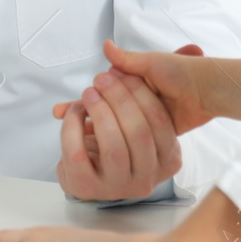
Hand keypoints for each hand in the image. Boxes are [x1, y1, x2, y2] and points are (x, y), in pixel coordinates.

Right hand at [52, 40, 211, 134]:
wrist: (207, 90)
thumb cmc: (181, 71)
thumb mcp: (152, 63)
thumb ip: (128, 60)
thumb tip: (105, 45)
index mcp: (135, 82)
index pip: (103, 91)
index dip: (84, 99)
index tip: (61, 109)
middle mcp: (137, 100)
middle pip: (104, 109)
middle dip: (82, 113)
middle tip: (61, 118)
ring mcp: (144, 118)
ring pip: (113, 125)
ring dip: (92, 128)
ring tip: (72, 135)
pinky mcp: (153, 133)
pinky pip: (129, 137)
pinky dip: (111, 141)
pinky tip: (94, 147)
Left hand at [55, 66, 180, 200]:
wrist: (88, 174)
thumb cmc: (116, 143)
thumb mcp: (136, 122)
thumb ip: (140, 93)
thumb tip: (144, 52)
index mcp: (168, 160)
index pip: (162, 122)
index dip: (141, 93)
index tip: (122, 72)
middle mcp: (148, 179)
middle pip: (139, 133)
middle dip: (119, 99)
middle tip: (102, 78)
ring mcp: (119, 187)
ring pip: (113, 146)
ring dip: (99, 111)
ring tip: (89, 92)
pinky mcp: (88, 189)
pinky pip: (79, 154)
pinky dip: (73, 127)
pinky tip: (72, 113)